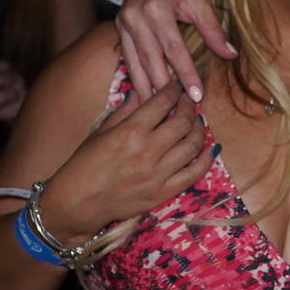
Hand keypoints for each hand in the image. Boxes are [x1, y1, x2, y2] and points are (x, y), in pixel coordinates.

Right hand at [38, 85, 217, 241]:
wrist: (78, 202)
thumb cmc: (84, 164)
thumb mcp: (100, 131)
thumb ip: (124, 111)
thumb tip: (141, 94)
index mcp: (130, 131)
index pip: (162, 102)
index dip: (173, 90)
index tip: (175, 87)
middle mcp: (147, 150)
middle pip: (183, 122)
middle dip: (190, 107)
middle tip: (189, 103)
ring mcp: (158, 173)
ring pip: (193, 145)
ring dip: (199, 130)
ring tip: (197, 123)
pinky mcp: (163, 193)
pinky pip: (194, 174)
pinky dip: (206, 159)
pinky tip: (210, 149)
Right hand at [115, 0, 234, 101]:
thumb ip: (213, 28)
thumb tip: (230, 54)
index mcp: (157, 9)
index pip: (174, 49)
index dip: (186, 74)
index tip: (197, 96)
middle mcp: (136, 17)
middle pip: (151, 60)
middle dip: (163, 88)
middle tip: (177, 112)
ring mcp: (124, 22)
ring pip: (134, 63)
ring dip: (146, 88)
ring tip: (158, 112)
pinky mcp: (119, 27)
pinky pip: (127, 58)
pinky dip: (135, 77)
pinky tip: (144, 94)